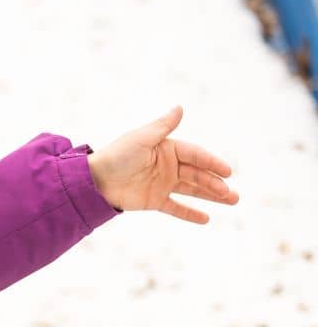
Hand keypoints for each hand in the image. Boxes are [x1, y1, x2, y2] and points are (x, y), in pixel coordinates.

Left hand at [87, 107, 238, 223]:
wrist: (94, 181)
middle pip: (198, 174)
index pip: (196, 155)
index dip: (212, 163)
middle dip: (215, 184)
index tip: (228, 172)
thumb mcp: (141, 139)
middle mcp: (168, 166)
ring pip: (192, 190)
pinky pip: (176, 208)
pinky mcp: (154, 201)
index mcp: (168, 149)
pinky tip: (206, 218)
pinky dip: (190, 213)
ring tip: (232, 201)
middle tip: (231, 194)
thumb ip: (163, 127)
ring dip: (211, 196)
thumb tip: (180, 107)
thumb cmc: (117, 156)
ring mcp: (163, 184)